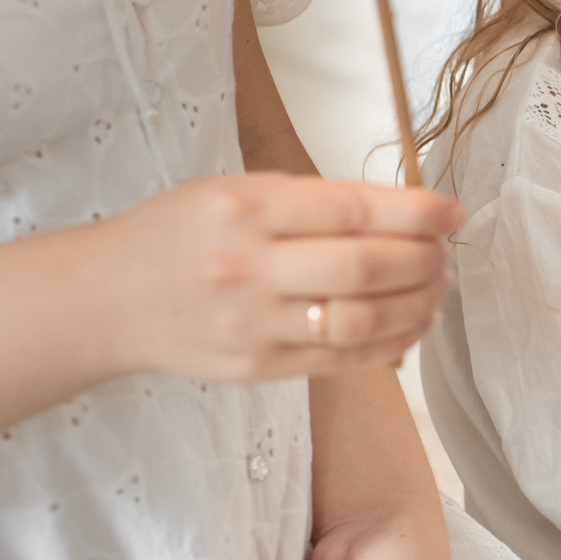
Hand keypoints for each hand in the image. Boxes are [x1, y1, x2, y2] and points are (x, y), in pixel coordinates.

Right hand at [95, 175, 460, 381]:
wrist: (107, 299)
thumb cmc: (179, 232)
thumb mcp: (235, 190)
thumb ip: (312, 200)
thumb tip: (404, 209)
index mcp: (245, 207)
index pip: (352, 210)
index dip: (416, 212)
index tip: (453, 213)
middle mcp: (248, 267)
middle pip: (364, 267)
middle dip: (424, 260)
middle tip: (445, 252)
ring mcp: (253, 325)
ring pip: (360, 320)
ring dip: (416, 304)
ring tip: (436, 288)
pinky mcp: (257, 369)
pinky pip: (341, 361)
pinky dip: (391, 343)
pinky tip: (412, 323)